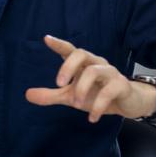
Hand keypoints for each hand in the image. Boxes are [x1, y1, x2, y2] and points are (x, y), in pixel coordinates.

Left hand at [25, 35, 155, 122]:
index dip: (59, 44)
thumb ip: (51, 95)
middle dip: (68, 67)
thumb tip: (27, 94)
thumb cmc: (97, 94)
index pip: (69, 50)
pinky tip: (92, 117)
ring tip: (75, 105)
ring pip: (94, 71)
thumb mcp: (71, 96)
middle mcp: (96, 64)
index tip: (46, 39)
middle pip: (81, 53)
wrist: (128, 103)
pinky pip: (108, 91)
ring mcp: (110, 73)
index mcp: (83, 64)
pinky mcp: (121, 85)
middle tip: (59, 84)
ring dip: (82, 89)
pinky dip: (98, 105)